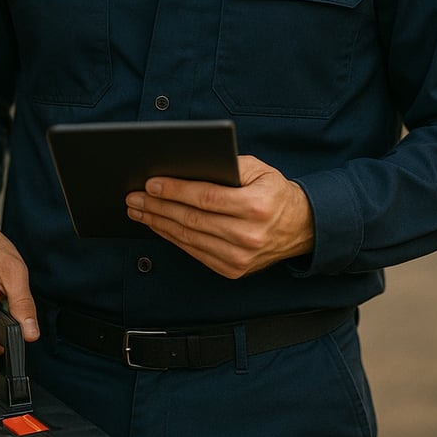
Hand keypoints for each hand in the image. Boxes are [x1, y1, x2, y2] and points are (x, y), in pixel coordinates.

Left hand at [125, 155, 313, 277]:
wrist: (301, 228)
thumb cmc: (276, 194)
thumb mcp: (259, 170)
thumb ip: (228, 166)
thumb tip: (187, 167)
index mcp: (255, 207)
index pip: (205, 198)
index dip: (175, 191)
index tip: (151, 184)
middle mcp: (247, 235)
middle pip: (191, 220)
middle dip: (158, 207)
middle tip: (134, 197)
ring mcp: (239, 257)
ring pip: (189, 239)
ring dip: (159, 224)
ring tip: (139, 210)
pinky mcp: (232, 270)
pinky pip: (194, 252)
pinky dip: (173, 238)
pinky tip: (159, 226)